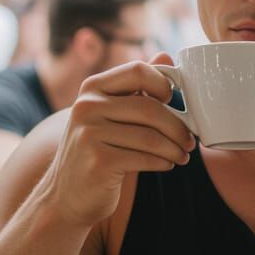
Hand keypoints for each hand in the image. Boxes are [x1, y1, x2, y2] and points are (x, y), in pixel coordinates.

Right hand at [36, 53, 194, 229]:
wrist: (65, 196)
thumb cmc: (96, 151)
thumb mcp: (110, 114)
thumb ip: (136, 87)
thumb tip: (166, 57)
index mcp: (92, 88)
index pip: (138, 71)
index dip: (163, 83)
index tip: (175, 100)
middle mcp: (86, 107)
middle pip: (150, 108)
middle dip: (178, 126)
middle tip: (190, 140)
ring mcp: (90, 134)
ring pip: (151, 137)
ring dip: (174, 148)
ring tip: (182, 155)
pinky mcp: (98, 161)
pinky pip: (145, 158)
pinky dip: (163, 162)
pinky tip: (166, 165)